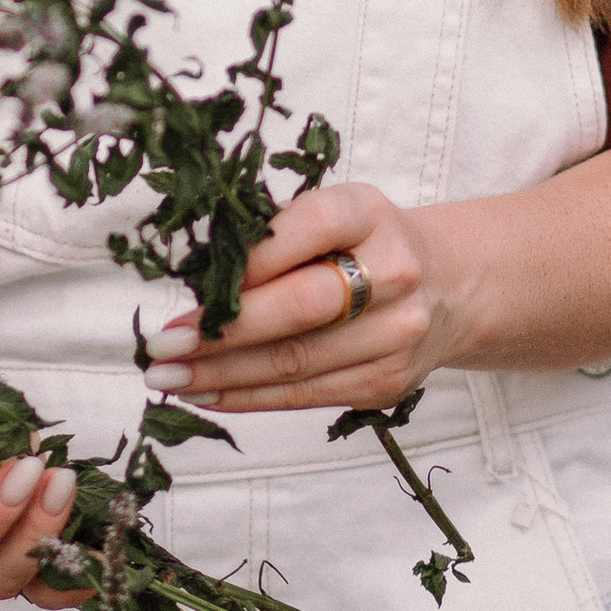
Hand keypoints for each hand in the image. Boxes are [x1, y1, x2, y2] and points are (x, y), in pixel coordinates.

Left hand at [140, 181, 440, 413]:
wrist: (449, 286)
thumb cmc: (363, 243)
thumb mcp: (331, 214)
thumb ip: (272, 235)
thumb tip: (196, 275)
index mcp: (368, 213)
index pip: (306, 229)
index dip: (246, 263)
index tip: (191, 291)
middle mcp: (393, 272)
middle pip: (301, 307)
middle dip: (223, 332)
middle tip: (161, 346)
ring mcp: (396, 334)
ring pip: (297, 362)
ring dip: (223, 375)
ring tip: (167, 377)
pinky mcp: (388, 382)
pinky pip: (307, 396)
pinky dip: (249, 397)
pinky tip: (207, 394)